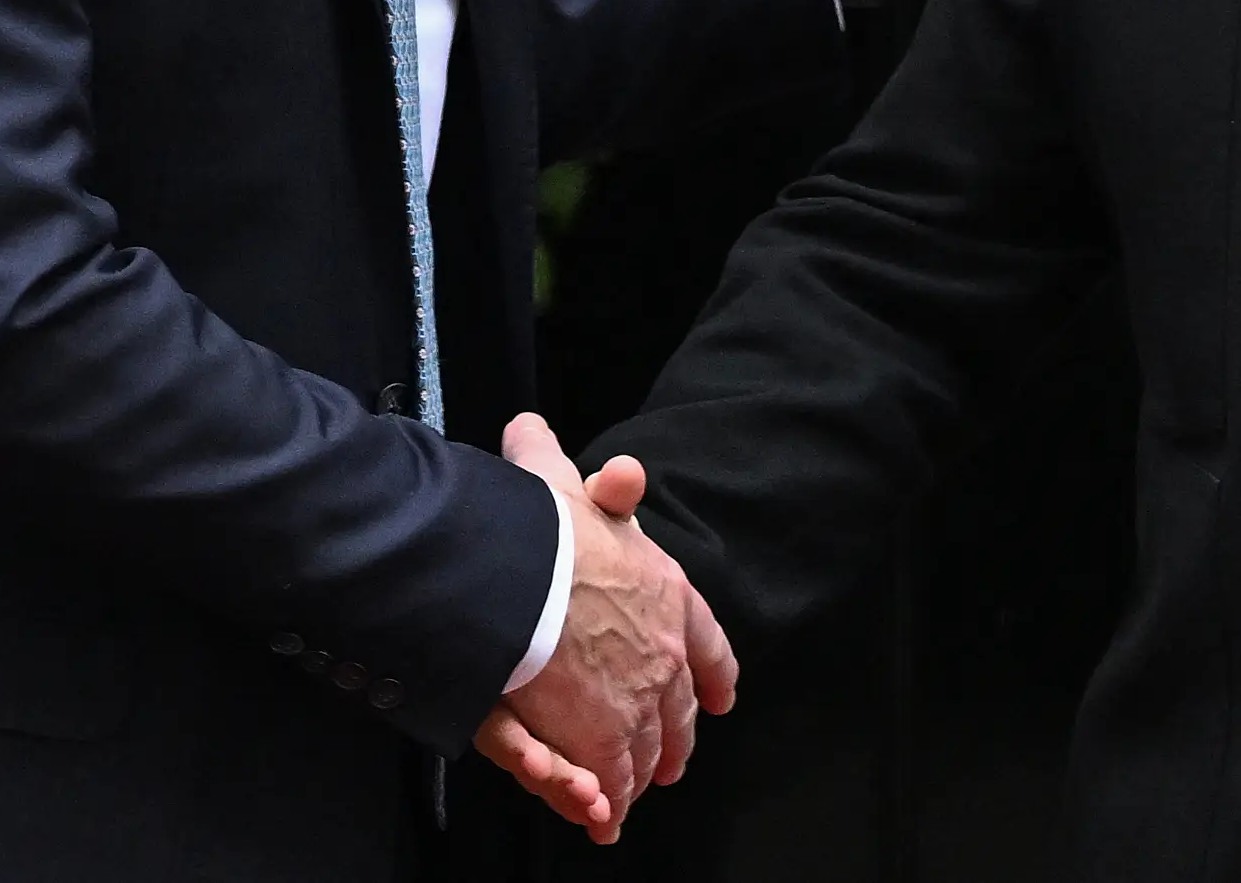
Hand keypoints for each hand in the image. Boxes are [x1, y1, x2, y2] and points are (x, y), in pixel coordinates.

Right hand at [472, 414, 738, 842]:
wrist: (521, 580)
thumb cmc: (539, 531)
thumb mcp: (551, 481)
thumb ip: (546, 458)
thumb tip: (527, 428)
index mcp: (668, 595)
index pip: (708, 641)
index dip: (713, 673)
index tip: (719, 697)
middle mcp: (665, 655)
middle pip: (678, 712)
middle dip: (672, 739)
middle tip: (666, 764)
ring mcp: (638, 703)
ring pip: (644, 752)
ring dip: (634, 773)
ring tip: (621, 794)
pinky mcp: (600, 744)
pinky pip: (605, 782)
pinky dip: (598, 799)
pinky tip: (595, 813)